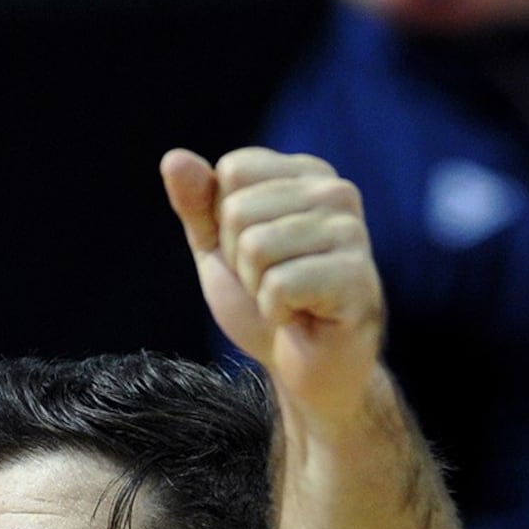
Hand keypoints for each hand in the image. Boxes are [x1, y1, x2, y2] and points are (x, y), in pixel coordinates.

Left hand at [162, 145, 383, 423]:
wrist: (304, 369)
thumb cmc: (264, 306)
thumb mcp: (219, 251)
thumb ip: (198, 205)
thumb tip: (173, 158)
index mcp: (306, 174)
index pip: (232, 172)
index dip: (225, 225)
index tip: (255, 257)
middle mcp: (335, 192)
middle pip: (239, 211)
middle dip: (240, 262)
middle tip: (271, 286)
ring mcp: (351, 233)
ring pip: (256, 248)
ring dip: (258, 290)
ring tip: (288, 302)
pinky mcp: (355, 276)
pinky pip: (279, 286)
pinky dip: (276, 313)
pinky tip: (301, 319)